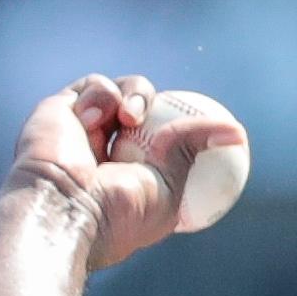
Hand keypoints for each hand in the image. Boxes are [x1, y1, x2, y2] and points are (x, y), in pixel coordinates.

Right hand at [0, 75, 240, 270]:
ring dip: (136, 94)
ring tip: (131, 116)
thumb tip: (235, 131)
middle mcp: (109, 153)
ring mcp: (84, 131)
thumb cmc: (117, 208)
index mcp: (133, 178)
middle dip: (160, 106)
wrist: (63, 205)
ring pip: (122, 91)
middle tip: (164, 116)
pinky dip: (100, 95)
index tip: (210, 124)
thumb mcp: (169, 185)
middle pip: (147, 111)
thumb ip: (192, 150)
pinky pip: (93, 86)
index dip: (186, 129)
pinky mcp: (61, 110)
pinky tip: (96, 119)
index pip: (166, 144)